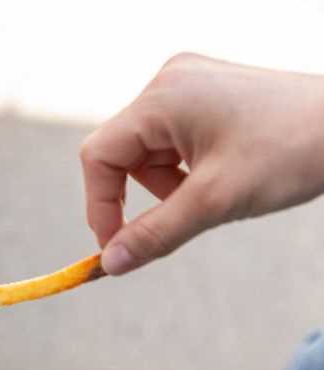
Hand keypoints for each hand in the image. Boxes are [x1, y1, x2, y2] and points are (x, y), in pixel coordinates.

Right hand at [81, 53, 323, 274]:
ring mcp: (188, 84)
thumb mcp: (215, 202)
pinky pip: (172, 139)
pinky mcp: (206, 94)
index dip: (100, 206)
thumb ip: (154, 234)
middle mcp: (168, 83)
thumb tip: (108, 265)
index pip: (99, 156)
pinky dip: (184, 168)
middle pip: (122, 153)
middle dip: (144, 194)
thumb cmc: (292, 152)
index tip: (116, 247)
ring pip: (147, 150)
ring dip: (166, 184)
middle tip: (179, 219)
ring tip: (212, 192)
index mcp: (161, 98)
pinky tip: (220, 174)